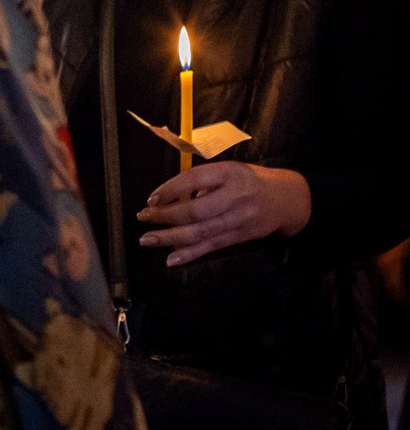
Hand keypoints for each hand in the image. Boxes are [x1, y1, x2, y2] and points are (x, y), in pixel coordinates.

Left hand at [139, 163, 312, 263]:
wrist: (288, 199)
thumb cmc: (250, 180)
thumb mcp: (228, 170)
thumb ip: (202, 180)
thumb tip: (170, 196)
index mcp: (229, 174)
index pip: (194, 179)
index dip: (170, 189)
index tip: (151, 199)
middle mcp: (235, 198)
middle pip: (196, 210)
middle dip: (165, 215)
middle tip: (142, 217)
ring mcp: (238, 220)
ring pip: (200, 232)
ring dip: (170, 237)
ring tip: (147, 239)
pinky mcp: (240, 237)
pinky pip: (211, 246)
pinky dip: (190, 253)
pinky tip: (171, 259)